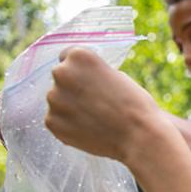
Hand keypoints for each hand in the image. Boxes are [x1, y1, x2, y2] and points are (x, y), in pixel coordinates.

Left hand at [45, 47, 167, 162]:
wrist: (138, 135)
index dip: (79, 69)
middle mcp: (61, 73)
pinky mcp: (51, 121)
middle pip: (61, 78)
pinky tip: (87, 129)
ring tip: (94, 118)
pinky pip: (56, 120)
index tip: (87, 79)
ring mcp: (54, 98)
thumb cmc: (134, 104)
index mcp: (79, 56)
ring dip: (70, 107)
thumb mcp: (116, 76)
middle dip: (73, 88)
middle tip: (94, 102)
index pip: (67, 56)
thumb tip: (81, 81)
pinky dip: (68, 125)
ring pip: (58, 100)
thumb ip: (93, 74)